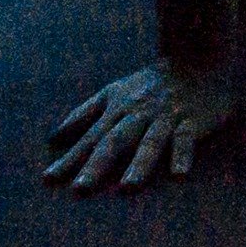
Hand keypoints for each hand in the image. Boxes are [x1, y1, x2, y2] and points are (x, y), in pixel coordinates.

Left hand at [45, 58, 234, 193]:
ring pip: (151, 141)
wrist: (198, 56)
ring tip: (127, 188)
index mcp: (118, 107)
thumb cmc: (150, 83)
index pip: (89, 137)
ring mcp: (166, 116)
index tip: (48, 179)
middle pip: (115, 141)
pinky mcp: (192, 119)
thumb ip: (84, 113)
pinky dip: (183, 155)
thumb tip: (53, 136)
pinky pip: (186, 138)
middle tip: (80, 190)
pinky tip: (179, 176)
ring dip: (140, 164)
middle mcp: (139, 112)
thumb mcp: (114, 92)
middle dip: (97, 165)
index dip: (69, 158)